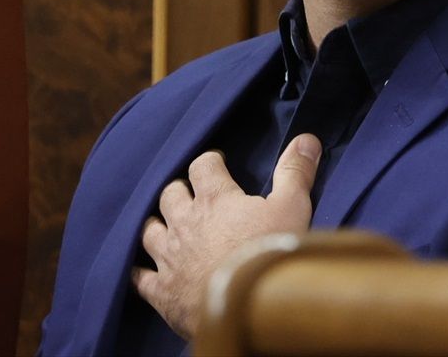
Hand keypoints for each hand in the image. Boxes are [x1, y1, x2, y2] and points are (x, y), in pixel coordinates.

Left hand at [132, 134, 320, 338]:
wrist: (247, 308)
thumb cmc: (269, 253)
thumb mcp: (292, 208)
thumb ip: (295, 172)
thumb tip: (306, 139)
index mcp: (214, 198)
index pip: (202, 165)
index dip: (210, 162)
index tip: (218, 164)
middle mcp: (185, 222)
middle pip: (170, 194)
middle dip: (181, 191)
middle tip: (194, 195)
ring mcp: (169, 257)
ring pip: (151, 230)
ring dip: (159, 225)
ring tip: (169, 226)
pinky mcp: (162, 290)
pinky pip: (140, 277)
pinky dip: (142, 271)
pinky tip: (143, 271)